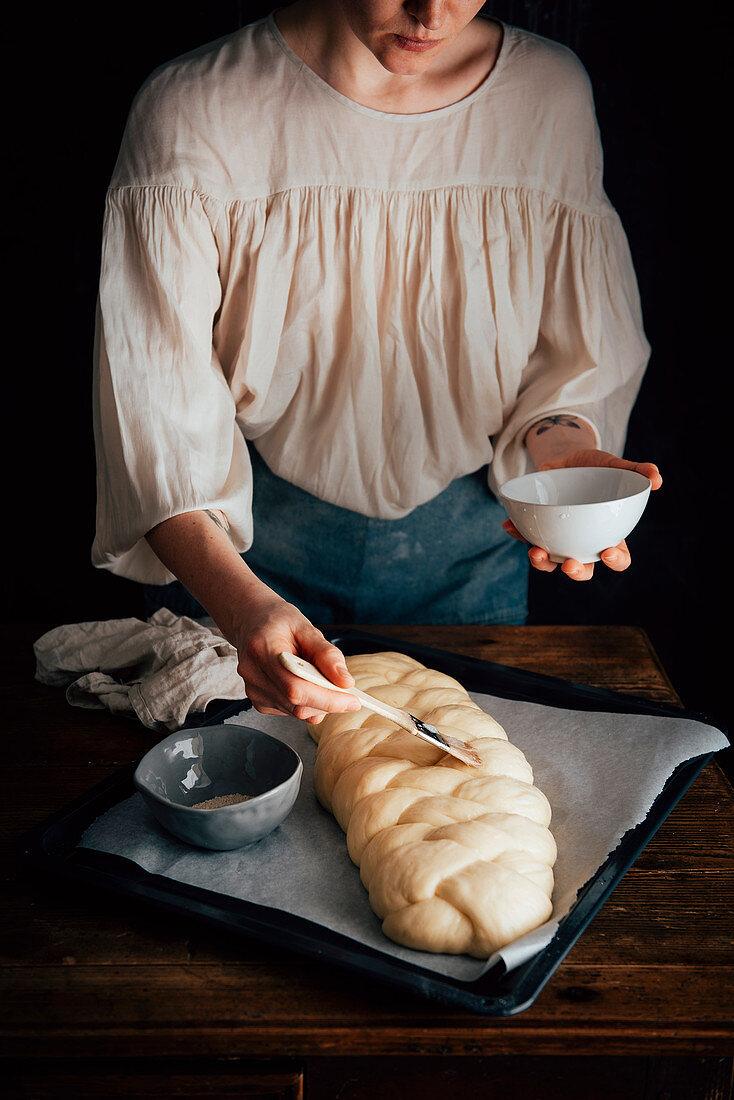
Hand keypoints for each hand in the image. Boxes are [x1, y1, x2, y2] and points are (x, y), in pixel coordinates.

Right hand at [232, 589, 359, 723]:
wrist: (251, 622)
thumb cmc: (278, 622)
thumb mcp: (306, 627)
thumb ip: (326, 654)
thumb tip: (346, 682)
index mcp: (262, 651)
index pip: (296, 688)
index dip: (327, 699)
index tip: (352, 700)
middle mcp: (253, 675)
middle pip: (296, 704)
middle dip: (328, 703)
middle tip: (348, 693)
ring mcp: (254, 691)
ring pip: (296, 712)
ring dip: (319, 703)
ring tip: (323, 679)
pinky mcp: (258, 701)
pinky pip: (291, 711)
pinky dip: (307, 703)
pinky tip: (306, 684)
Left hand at [502, 449, 661, 580]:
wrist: (567, 459)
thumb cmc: (597, 469)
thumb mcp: (615, 466)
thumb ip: (636, 471)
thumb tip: (656, 479)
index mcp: (608, 534)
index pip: (618, 558)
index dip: (615, 560)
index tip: (608, 551)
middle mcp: (584, 543)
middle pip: (583, 569)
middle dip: (576, 572)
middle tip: (570, 564)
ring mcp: (560, 539)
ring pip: (552, 562)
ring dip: (542, 563)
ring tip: (535, 552)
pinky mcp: (540, 529)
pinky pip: (528, 538)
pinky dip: (518, 534)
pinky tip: (509, 526)